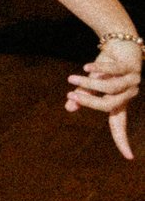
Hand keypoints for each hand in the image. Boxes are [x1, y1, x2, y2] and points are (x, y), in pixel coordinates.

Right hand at [67, 36, 139, 159]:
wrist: (121, 43)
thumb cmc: (107, 66)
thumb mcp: (93, 82)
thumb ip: (84, 94)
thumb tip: (69, 107)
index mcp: (120, 102)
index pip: (119, 125)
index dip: (122, 140)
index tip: (129, 157)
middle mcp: (128, 94)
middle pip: (109, 105)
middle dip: (88, 101)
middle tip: (69, 95)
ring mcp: (131, 80)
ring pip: (109, 87)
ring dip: (88, 83)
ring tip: (71, 78)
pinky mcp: (129, 66)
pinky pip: (112, 70)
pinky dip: (98, 69)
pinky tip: (85, 67)